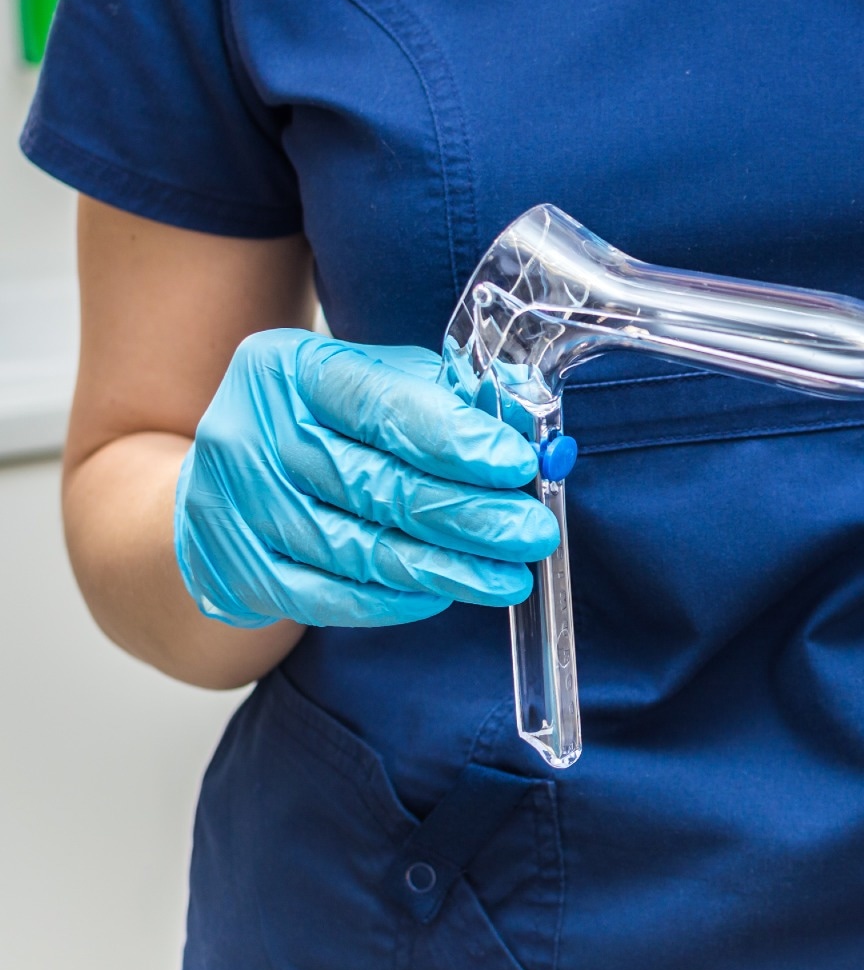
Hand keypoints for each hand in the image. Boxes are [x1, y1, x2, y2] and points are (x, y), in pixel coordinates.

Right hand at [175, 329, 559, 628]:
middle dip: (469, 514)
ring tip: (510, 577)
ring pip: (359, 550)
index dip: (454, 438)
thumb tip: (526, 421)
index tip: (517, 464)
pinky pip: (330, 597)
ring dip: (446, 568)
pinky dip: (395, 601)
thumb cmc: (323, 424)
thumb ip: (447, 395)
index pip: (380, 405)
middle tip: (533, 532)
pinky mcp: (238, 570)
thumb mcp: (376, 382)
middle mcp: (251, 434)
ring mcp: (239, 508)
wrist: (224, 483)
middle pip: (376, 484)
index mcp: (288, 369)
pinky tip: (446, 594)